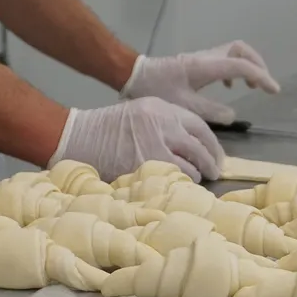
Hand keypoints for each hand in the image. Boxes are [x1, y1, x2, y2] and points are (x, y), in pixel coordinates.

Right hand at [52, 98, 224, 181]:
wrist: (80, 137)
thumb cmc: (108, 129)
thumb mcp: (141, 113)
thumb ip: (167, 124)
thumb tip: (192, 145)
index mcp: (163, 109)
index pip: (199, 126)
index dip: (212, 144)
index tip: (217, 155)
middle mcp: (163, 124)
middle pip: (200, 146)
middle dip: (211, 162)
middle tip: (214, 172)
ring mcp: (156, 145)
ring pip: (191, 165)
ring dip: (196, 176)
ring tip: (195, 181)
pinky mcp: (147, 165)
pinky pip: (174, 178)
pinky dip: (180, 184)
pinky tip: (178, 187)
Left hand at [121, 41, 280, 123]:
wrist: (134, 76)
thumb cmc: (156, 91)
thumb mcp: (183, 106)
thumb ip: (210, 111)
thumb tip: (233, 115)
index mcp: (206, 67)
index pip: (241, 66)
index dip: (261, 77)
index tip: (274, 91)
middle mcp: (206, 57)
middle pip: (241, 50)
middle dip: (257, 64)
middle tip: (264, 85)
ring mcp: (201, 58)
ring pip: (233, 52)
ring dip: (247, 65)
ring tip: (252, 86)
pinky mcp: (196, 62)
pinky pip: (222, 59)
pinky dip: (233, 70)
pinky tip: (229, 87)